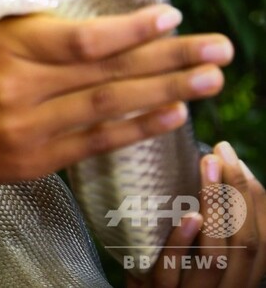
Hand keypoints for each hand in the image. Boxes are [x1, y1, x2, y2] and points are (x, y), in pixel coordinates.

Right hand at [0, 4, 233, 189]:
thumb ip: (39, 30)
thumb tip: (111, 23)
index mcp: (5, 47)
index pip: (81, 39)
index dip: (131, 30)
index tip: (172, 16)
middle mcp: (17, 88)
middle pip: (106, 72)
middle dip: (169, 58)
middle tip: (220, 49)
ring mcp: (26, 129)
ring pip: (107, 106)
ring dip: (164, 92)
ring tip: (210, 79)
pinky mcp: (34, 160)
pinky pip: (94, 142)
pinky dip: (136, 128)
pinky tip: (173, 115)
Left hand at [127, 141, 265, 286]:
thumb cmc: (170, 274)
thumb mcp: (199, 254)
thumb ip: (210, 226)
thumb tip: (209, 168)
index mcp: (242, 274)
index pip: (264, 234)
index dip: (254, 195)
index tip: (234, 158)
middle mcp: (229, 286)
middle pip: (248, 242)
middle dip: (238, 192)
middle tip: (219, 152)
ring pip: (217, 257)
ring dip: (215, 208)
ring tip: (207, 167)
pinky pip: (171, 274)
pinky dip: (181, 244)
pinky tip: (187, 217)